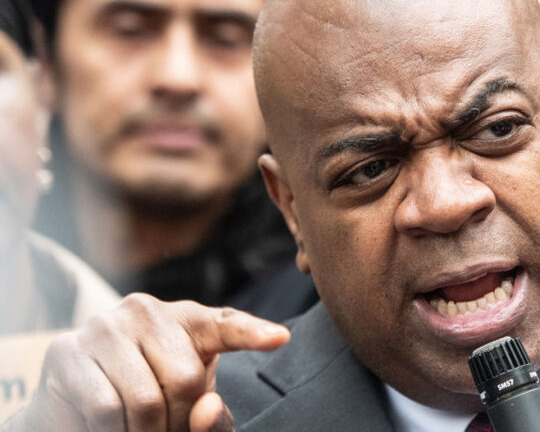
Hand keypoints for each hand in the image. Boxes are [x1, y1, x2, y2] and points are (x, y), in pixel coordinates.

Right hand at [6, 294, 288, 431]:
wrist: (75, 405)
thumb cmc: (149, 401)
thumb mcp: (189, 409)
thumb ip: (211, 418)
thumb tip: (206, 409)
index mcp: (190, 321)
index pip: (226, 325)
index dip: (253, 334)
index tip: (280, 338)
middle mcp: (148, 312)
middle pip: (186, 380)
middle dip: (178, 423)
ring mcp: (105, 326)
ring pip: (145, 399)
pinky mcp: (66, 350)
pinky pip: (105, 408)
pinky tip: (110, 429)